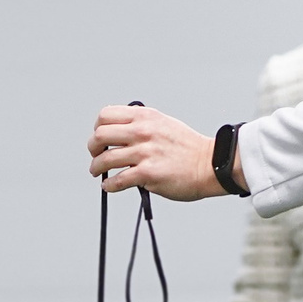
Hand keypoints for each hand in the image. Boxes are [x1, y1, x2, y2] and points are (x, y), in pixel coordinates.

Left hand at [87, 105, 223, 199]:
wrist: (209, 165)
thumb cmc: (187, 148)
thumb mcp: (163, 123)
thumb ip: (141, 124)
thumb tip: (118, 134)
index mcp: (145, 117)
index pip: (106, 115)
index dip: (98, 128)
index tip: (101, 138)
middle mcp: (143, 131)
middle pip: (100, 135)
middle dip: (93, 148)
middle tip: (96, 156)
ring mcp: (145, 152)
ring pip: (105, 159)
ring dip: (96, 168)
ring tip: (98, 173)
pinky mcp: (148, 174)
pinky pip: (117, 180)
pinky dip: (109, 185)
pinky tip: (109, 186)